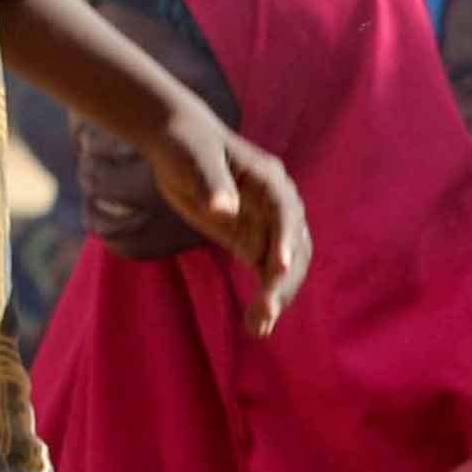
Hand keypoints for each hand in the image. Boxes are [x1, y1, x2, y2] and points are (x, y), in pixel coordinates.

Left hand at [141, 104, 310, 320]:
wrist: (179, 143)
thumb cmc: (187, 143)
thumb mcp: (195, 159)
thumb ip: (211, 184)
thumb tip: (223, 209)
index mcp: (269, 181)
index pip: (285, 213)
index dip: (286, 239)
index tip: (278, 267)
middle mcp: (277, 207)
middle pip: (293, 248)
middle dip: (282, 281)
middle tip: (265, 313)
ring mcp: (268, 227)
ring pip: (284, 268)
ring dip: (276, 297)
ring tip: (258, 329)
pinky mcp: (253, 242)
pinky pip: (266, 275)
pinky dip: (264, 299)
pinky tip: (256, 326)